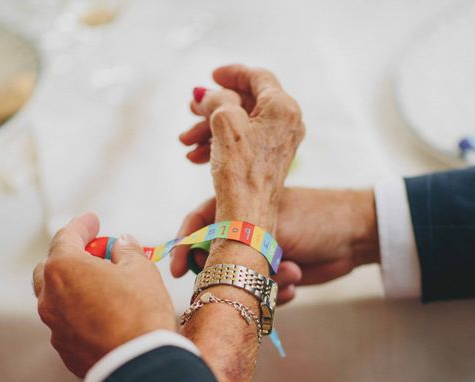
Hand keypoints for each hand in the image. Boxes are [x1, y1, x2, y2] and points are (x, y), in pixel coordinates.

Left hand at [33, 213, 175, 377]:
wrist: (139, 365)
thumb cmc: (141, 311)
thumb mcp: (141, 270)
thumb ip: (127, 251)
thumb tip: (122, 243)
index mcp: (64, 269)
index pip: (67, 237)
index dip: (82, 225)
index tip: (93, 220)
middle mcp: (50, 296)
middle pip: (51, 267)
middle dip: (72, 257)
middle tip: (98, 255)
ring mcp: (54, 325)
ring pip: (57, 297)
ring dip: (75, 287)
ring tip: (103, 286)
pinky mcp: (64, 349)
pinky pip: (67, 322)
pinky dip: (80, 312)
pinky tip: (104, 314)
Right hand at [171, 188, 379, 303]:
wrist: (357, 235)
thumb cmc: (314, 219)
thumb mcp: (271, 227)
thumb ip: (235, 243)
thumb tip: (203, 262)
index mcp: (240, 207)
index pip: (198, 223)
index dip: (183, 245)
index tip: (176, 270)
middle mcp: (247, 231)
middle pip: (217, 258)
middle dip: (231, 273)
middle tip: (244, 280)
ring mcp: (263, 254)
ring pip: (242, 280)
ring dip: (264, 284)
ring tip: (291, 272)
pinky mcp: (278, 274)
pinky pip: (263, 294)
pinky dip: (277, 294)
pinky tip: (296, 283)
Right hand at [180, 64, 305, 231]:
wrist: (248, 215)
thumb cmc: (240, 169)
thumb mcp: (224, 121)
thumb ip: (217, 98)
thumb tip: (208, 94)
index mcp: (283, 107)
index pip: (258, 77)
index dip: (232, 73)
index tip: (212, 75)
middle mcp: (288, 122)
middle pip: (247, 101)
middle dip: (214, 106)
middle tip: (190, 109)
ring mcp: (281, 142)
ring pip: (241, 123)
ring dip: (210, 128)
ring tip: (186, 140)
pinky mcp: (271, 159)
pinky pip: (244, 141)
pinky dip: (219, 143)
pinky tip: (196, 156)